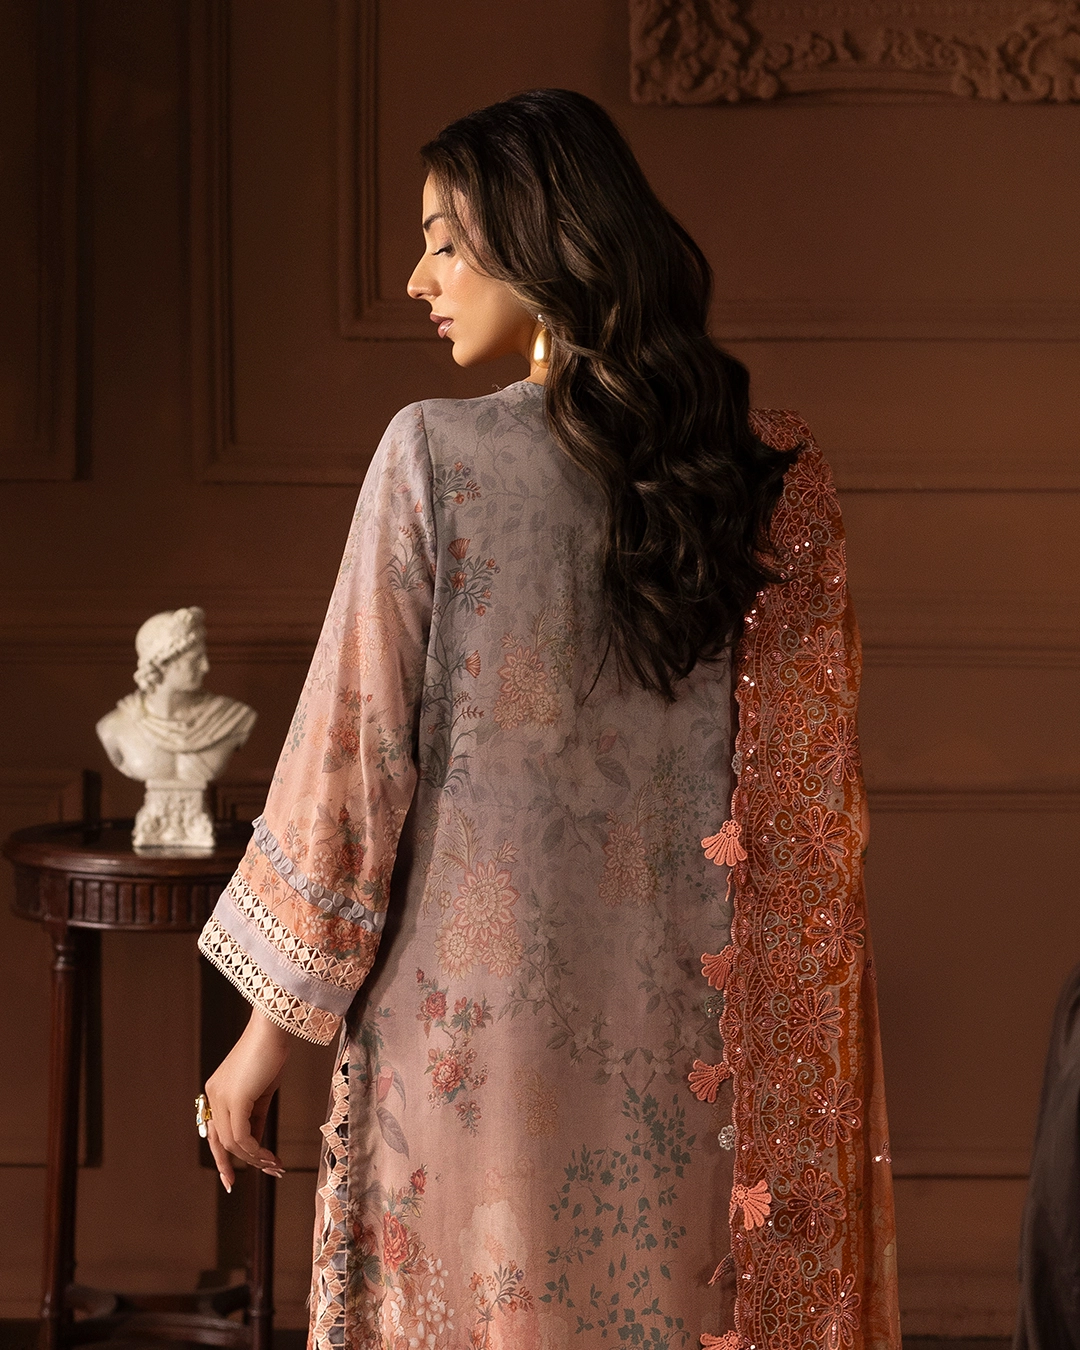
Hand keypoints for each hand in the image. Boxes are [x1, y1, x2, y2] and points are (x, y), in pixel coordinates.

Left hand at [204, 1007, 291, 1190]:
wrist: (274, 1030)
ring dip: (254, 1159)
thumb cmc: (271, 1053)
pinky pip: (242, 1136)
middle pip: (220, 1141)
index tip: (231, 1177)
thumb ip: (254, 1114)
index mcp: (217, 1092)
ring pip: (232, 1142)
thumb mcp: (262, 1090)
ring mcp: (221, 1098)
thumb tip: (256, 1140)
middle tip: (253, 1179)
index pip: (214, 1132)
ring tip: (274, 1166)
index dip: (222, 1157)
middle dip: (234, 1165)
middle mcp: (213, 1096)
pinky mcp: (234, 1099)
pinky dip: (256, 1151)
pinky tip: (270, 1157)